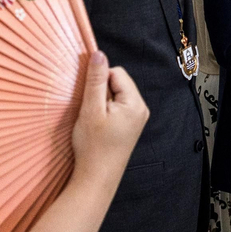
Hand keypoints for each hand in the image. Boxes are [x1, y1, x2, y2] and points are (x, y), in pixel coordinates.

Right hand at [71, 51, 147, 186]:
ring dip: (102, 102)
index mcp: (136, 103)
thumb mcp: (91, 109)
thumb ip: (95, 80)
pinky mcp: (130, 126)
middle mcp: (141, 109)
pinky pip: (117, 107)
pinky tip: (99, 126)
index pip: (117, 73)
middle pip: (118, 83)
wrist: (96, 178)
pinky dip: (105, 111)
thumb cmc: (93, 145)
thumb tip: (98, 53)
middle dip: (101, 91)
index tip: (89, 99)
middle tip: (91, 112)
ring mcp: (137, 119)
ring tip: (94, 121)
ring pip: (116, 95)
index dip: (99, 81)